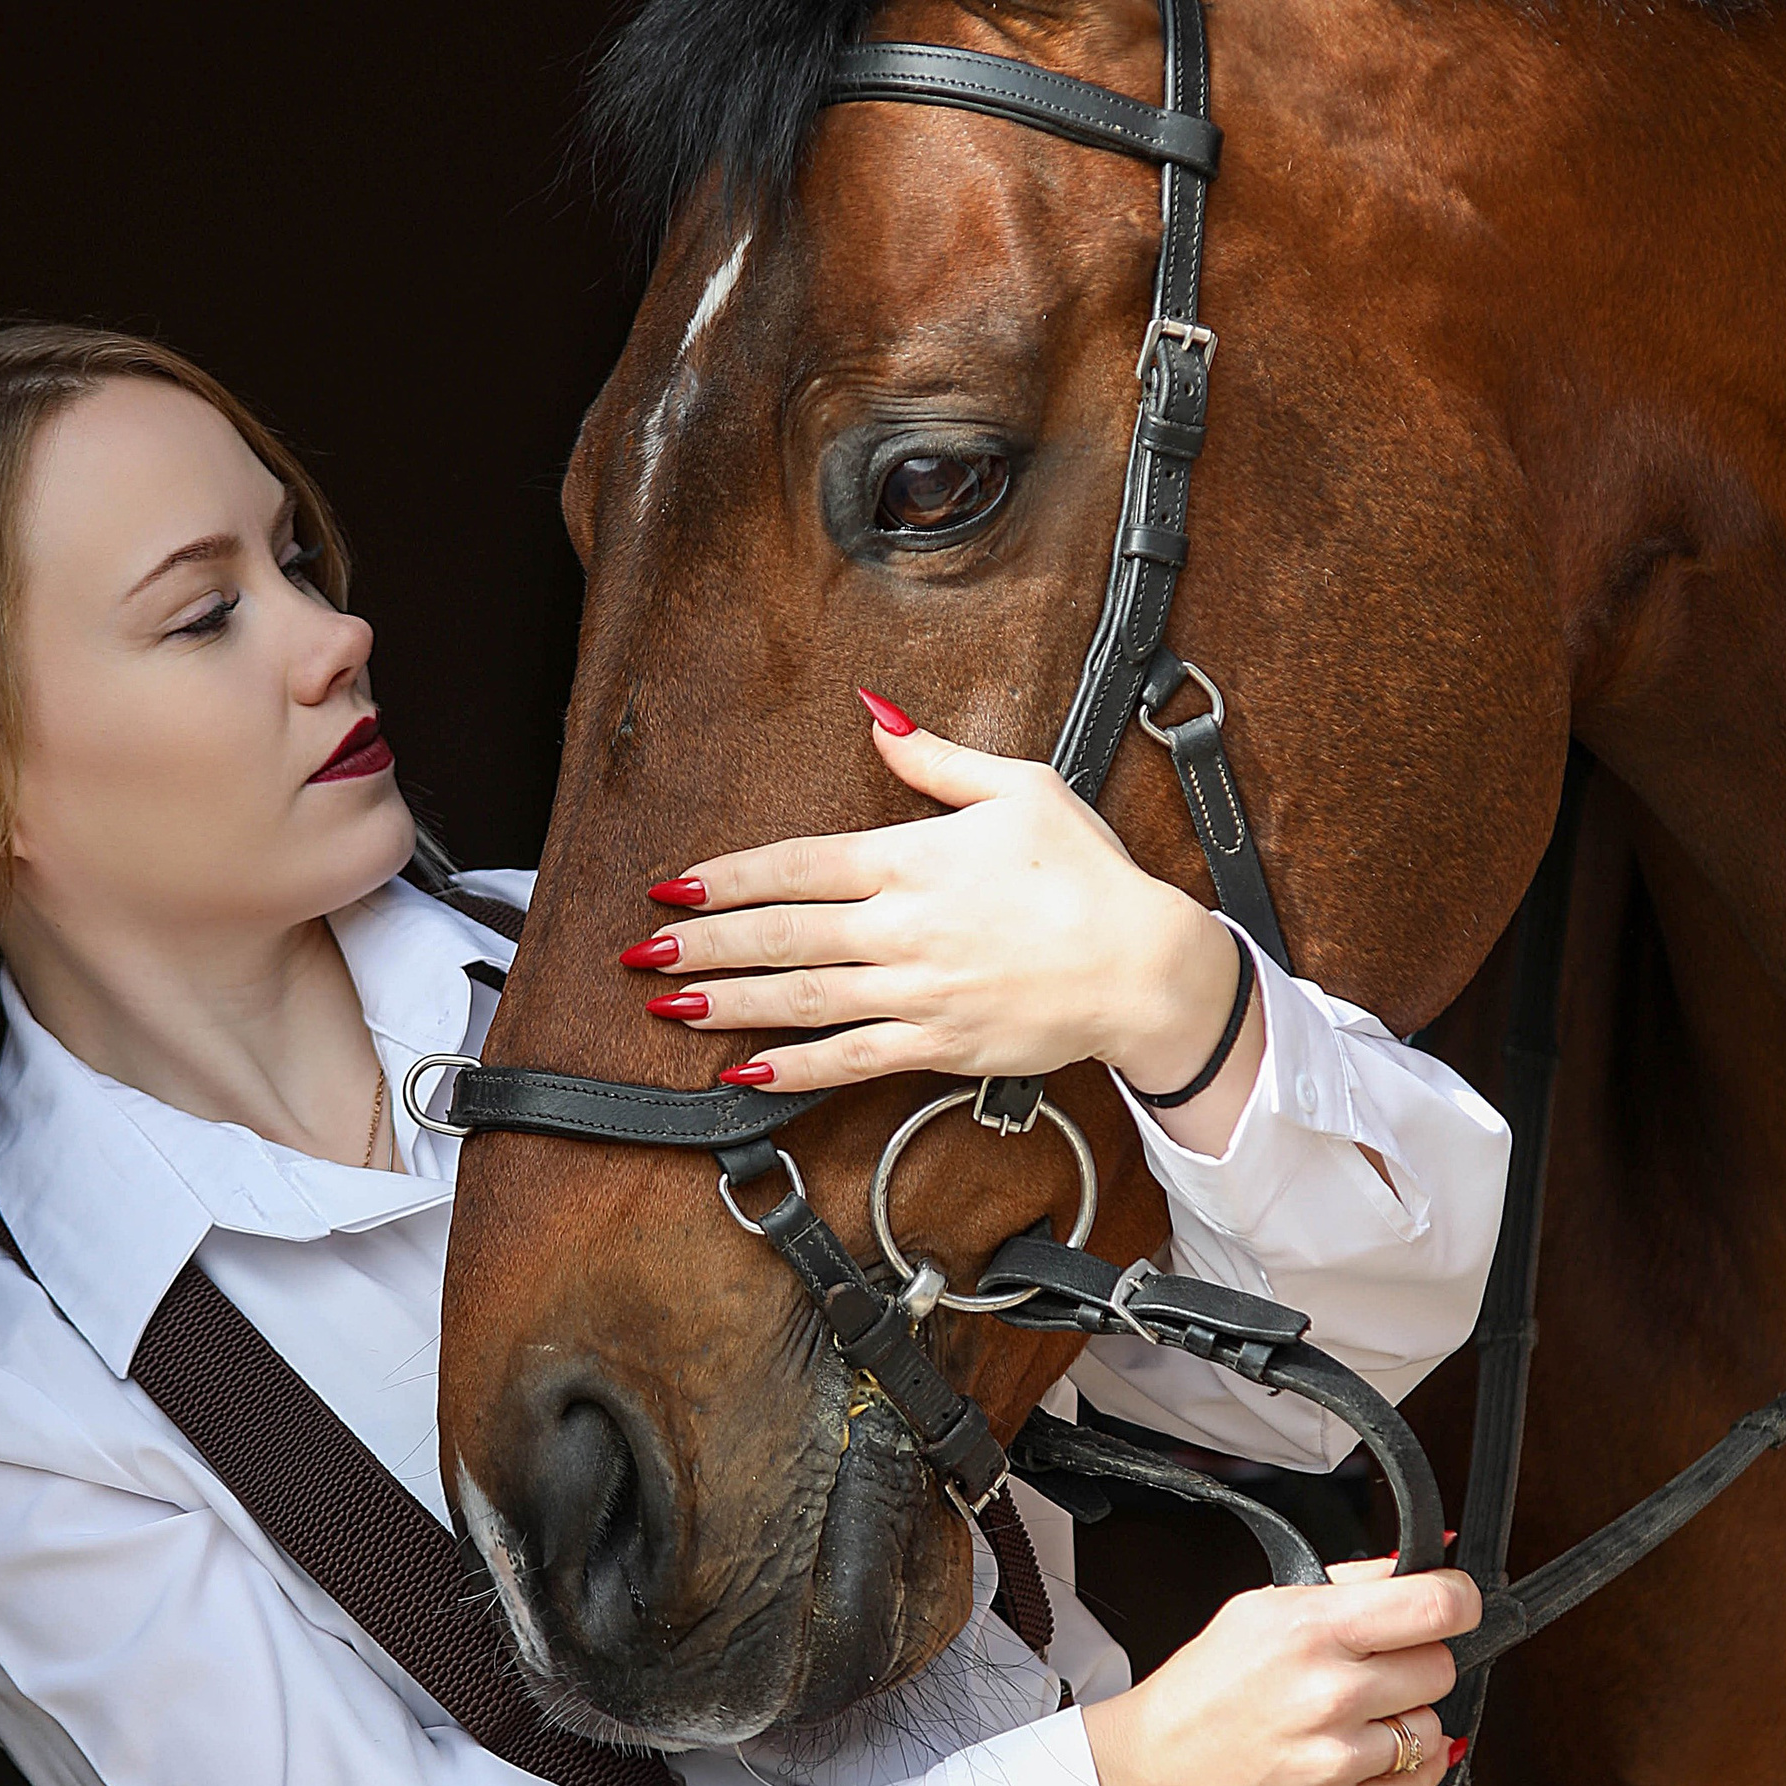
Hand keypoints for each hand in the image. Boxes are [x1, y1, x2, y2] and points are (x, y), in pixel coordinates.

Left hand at [622, 691, 1267, 1143]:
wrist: (1144, 966)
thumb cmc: (1088, 873)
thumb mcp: (1020, 787)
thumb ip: (936, 758)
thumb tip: (875, 712)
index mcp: (912, 859)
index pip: (797, 865)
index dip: (727, 877)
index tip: (672, 888)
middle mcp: (903, 928)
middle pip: (782, 935)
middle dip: (704, 946)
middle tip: (641, 955)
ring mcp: (918, 992)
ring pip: (804, 999)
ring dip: (730, 1005)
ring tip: (668, 1009)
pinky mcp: (938, 1045)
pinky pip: (852, 1059)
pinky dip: (797, 1069)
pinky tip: (748, 1074)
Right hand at [1077, 1563, 1474, 1785]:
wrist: (1150, 1771)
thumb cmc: (1204, 1689)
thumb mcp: (1260, 1608)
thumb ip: (1348, 1584)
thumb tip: (1417, 1566)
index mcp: (1311, 1632)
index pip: (1436, 1607)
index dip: (1458, 1602)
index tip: (1455, 1606)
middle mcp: (1328, 1695)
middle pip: (1441, 1668)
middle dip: (1416, 1664)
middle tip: (1373, 1671)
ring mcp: (1336, 1762)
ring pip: (1432, 1729)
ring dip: (1401, 1722)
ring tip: (1345, 1722)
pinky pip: (1417, 1783)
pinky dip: (1396, 1769)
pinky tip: (1353, 1755)